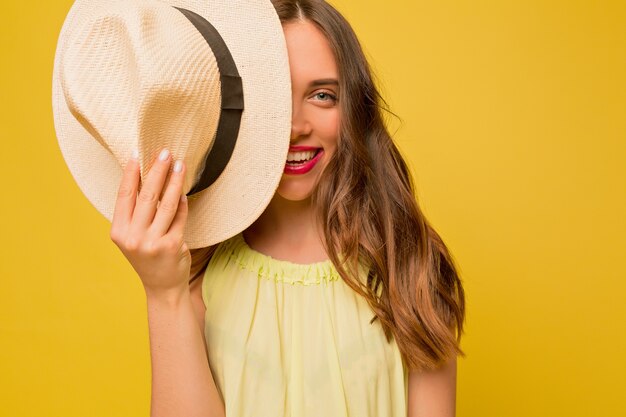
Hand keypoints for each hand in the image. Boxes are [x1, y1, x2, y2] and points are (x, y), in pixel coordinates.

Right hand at [110, 148, 190, 298]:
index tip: (137, 153)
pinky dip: (183, 203)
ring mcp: (153, 242)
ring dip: (175, 182)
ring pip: (167, 204)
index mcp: (119, 232)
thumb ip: (136, 213)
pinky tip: (185, 192)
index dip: (131, 174)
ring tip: (180, 165)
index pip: (124, 196)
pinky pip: (180, 217)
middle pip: (147, 196)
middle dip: (157, 171)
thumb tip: (147, 176)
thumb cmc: (147, 256)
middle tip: (165, 153)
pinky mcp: (173, 246)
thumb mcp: (133, 236)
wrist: (162, 287)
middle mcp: (133, 237)